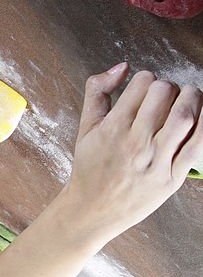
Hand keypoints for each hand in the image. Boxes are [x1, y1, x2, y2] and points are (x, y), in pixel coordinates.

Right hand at [65, 62, 201, 242]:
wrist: (93, 210)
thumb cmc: (90, 168)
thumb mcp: (85, 127)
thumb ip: (98, 91)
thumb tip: (122, 66)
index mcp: (113, 128)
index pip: (143, 83)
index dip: (146, 79)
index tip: (145, 88)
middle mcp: (136, 143)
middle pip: (164, 94)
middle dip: (168, 87)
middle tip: (167, 94)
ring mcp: (156, 161)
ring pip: (184, 115)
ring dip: (192, 97)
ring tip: (188, 97)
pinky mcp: (172, 178)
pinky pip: (197, 145)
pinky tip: (201, 116)